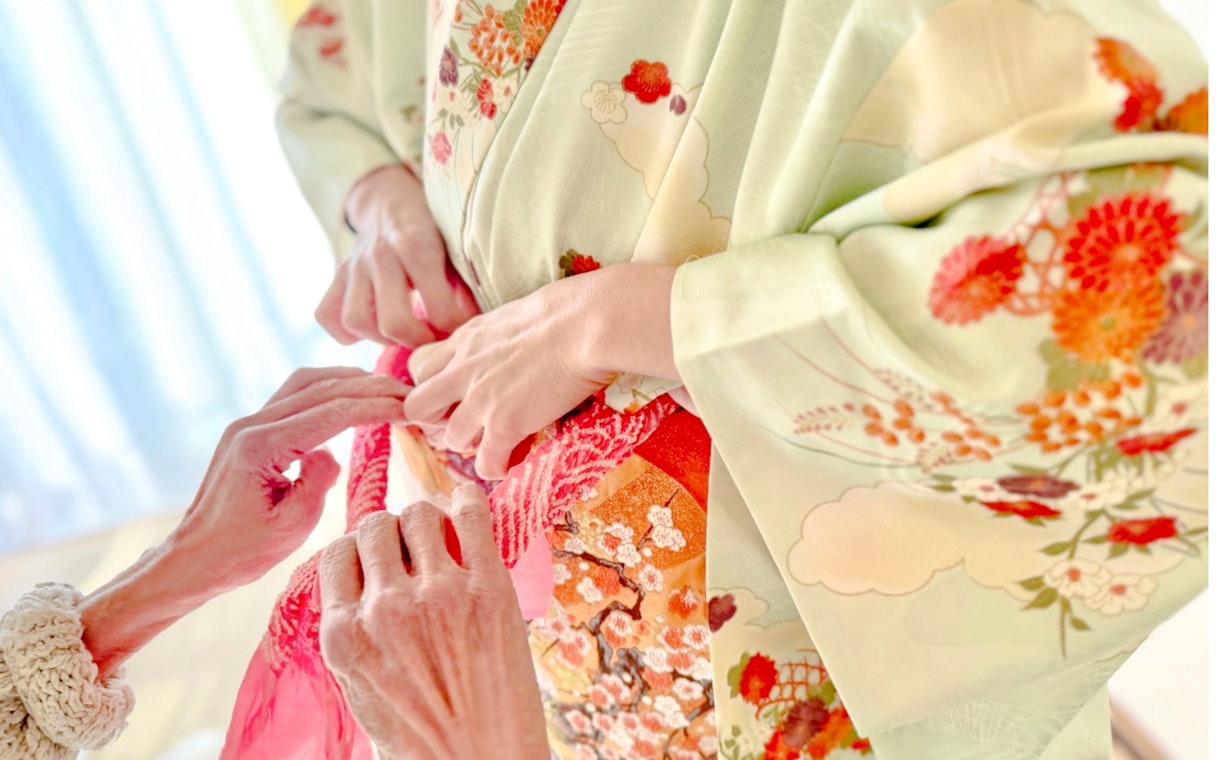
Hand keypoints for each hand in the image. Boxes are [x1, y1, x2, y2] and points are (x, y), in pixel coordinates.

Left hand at [168, 367, 409, 590]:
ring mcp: (248, 423)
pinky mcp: (251, 430)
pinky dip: (328, 389)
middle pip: (321, 388)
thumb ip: (317, 484)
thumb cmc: (241, 552)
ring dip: (349, 380)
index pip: (332, 413)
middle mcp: (252, 425)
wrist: (194, 558)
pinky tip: (351, 397)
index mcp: (261, 447)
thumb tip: (329, 453)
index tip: (410, 408)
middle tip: (410, 394)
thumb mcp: (290, 528)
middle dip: (370, 388)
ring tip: (386, 390)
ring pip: (306, 382)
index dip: (376, 407)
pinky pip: (295, 395)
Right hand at [316, 164, 479, 346]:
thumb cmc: (433, 227)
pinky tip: (371, 327)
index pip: (438, 308)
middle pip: (393, 323)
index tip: (462, 329)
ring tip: (403, 333)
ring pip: (356, 322)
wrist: (392, 199)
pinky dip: (345, 331)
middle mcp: (381, 255)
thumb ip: (463, 283)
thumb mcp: (455, 244)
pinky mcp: (337, 275)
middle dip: (419, 342)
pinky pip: (327, 315)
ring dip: (382, 338)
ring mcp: (354, 266)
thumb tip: (472, 322)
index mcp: (417, 245)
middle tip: (433, 339)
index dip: (455, 329)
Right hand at [319, 487, 548, 759]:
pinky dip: (468, 501)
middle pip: (376, 526)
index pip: (336, 553)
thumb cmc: (421, 739)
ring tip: (441, 536)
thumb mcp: (361, 688)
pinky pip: (473, 516)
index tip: (378, 559)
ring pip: (419, 513)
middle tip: (413, 547)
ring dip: (428, 517)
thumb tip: (360, 580)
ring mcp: (439, 595)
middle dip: (391, 531)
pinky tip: (468, 508)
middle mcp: (385, 609)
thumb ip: (354, 631)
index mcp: (344, 635)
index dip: (358, 550)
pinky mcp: (489, 590)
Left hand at [403, 263, 679, 479]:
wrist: (589, 323)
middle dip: (437, 421)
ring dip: (473, 445)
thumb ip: (499, 336)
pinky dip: (498, 468)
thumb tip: (513, 345)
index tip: (456, 395)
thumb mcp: (517, 314)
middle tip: (468, 424)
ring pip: (452, 439)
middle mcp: (464, 369)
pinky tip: (515, 460)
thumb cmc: (570, 309)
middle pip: (418, 407)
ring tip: (500, 443)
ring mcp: (481, 399)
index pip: (420, 368)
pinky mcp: (505, 424)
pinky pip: (485, 463)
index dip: (434, 387)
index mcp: (467, 339)